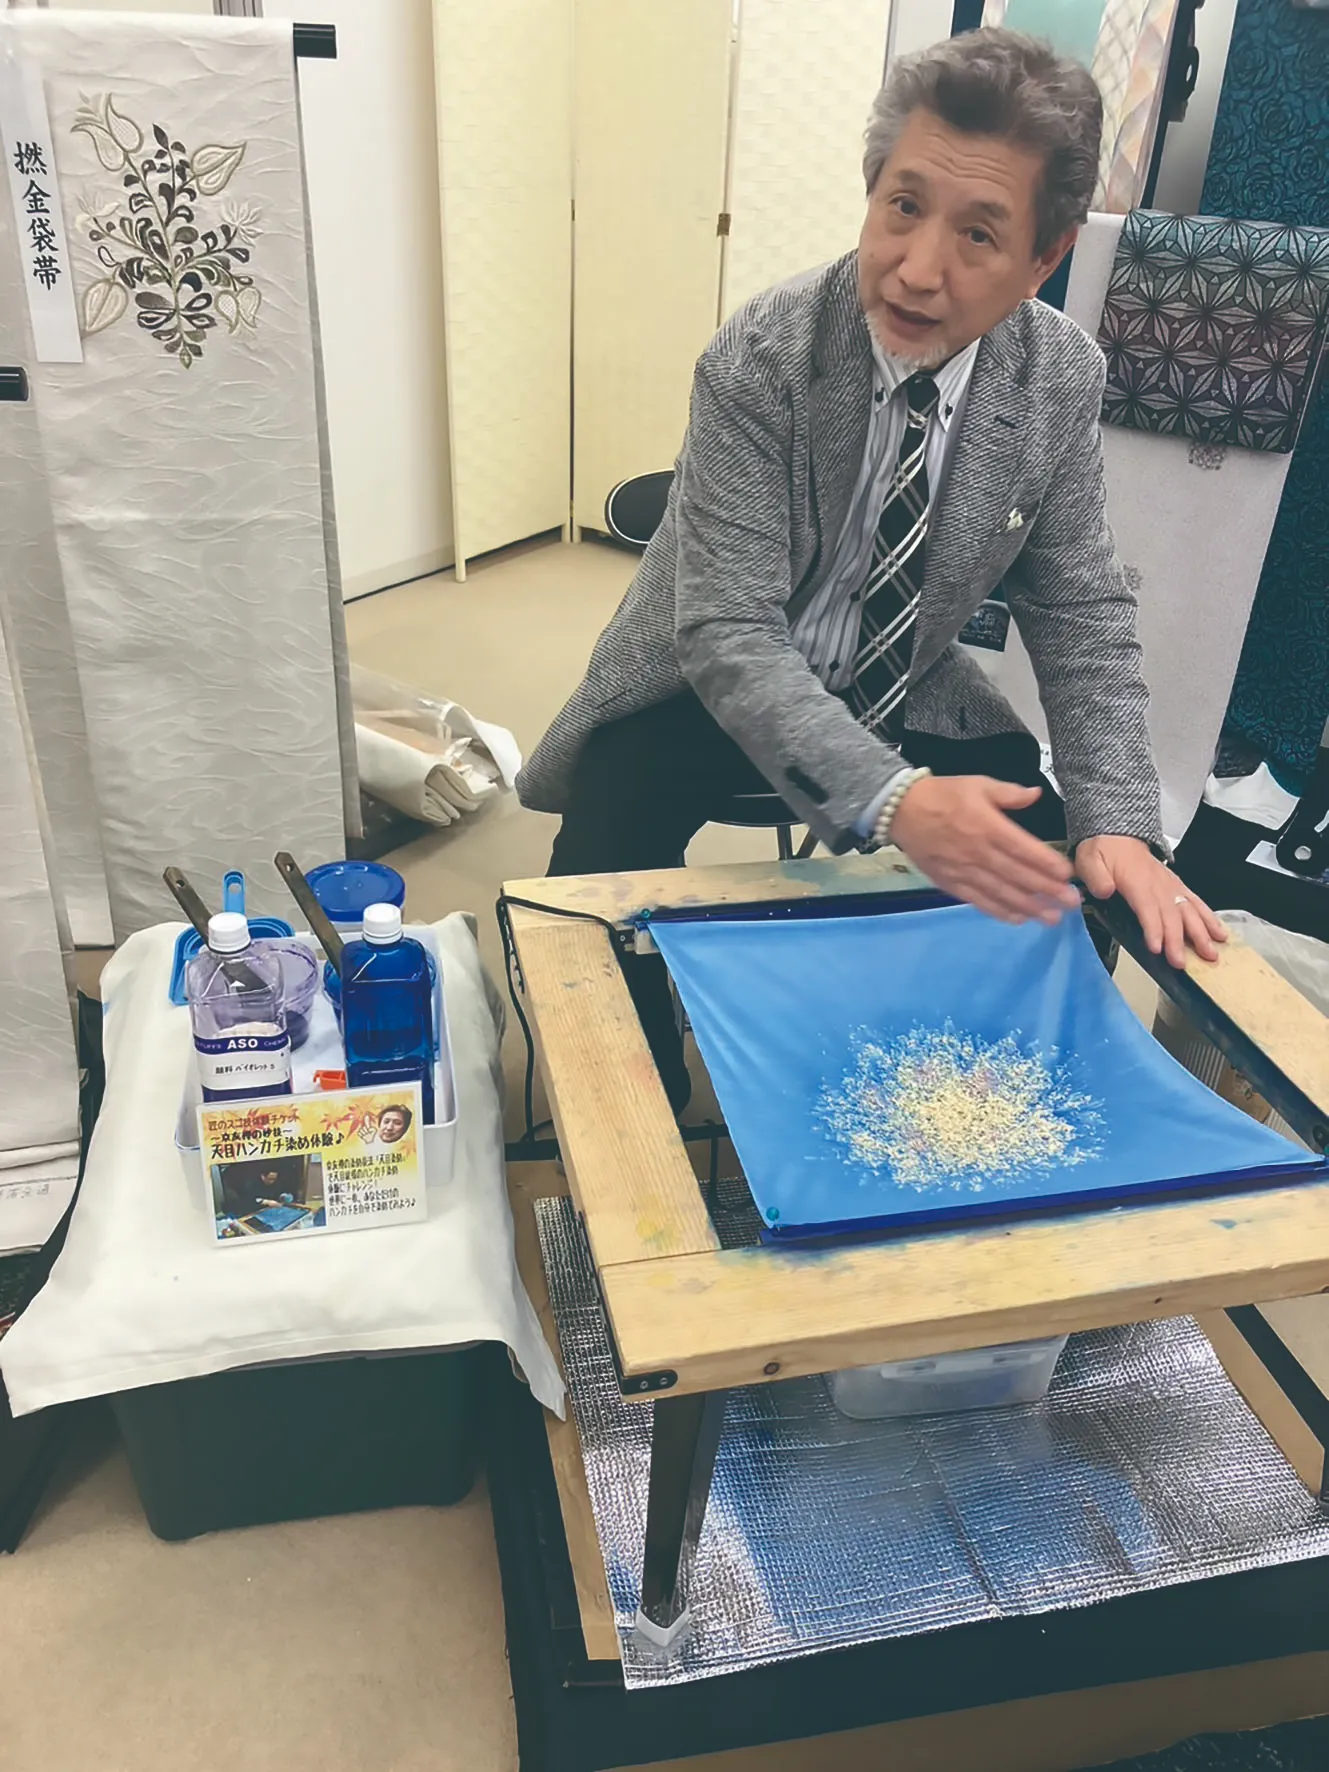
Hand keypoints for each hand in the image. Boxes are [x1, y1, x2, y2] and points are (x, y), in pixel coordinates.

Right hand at [889, 775, 1080, 924]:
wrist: (901, 810)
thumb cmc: (943, 795)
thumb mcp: (978, 784)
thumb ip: (1009, 793)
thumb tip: (1035, 794)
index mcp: (987, 825)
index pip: (1022, 848)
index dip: (1046, 863)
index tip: (1067, 874)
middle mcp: (977, 852)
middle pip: (1017, 875)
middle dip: (1046, 890)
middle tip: (1071, 901)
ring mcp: (963, 871)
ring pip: (1001, 892)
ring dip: (1028, 907)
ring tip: (1052, 917)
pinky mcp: (950, 883)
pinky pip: (978, 901)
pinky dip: (999, 911)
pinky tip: (1018, 919)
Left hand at [1076, 835, 1225, 967]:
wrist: (1117, 835)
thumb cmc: (1104, 850)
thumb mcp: (1089, 859)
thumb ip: (1096, 876)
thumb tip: (1105, 890)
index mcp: (1136, 879)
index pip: (1147, 906)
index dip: (1153, 928)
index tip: (1157, 948)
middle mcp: (1158, 883)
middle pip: (1171, 914)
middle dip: (1178, 940)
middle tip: (1182, 963)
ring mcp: (1170, 884)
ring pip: (1189, 909)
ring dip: (1201, 932)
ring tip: (1210, 952)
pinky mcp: (1177, 886)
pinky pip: (1196, 902)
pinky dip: (1210, 918)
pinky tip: (1220, 933)